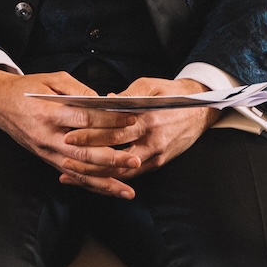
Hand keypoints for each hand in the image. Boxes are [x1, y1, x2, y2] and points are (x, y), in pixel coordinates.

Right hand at [0, 68, 144, 197]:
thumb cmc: (26, 89)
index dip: (110, 120)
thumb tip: (104, 102)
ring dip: (104, 181)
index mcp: (48, 112)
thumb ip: (78, 90)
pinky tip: (108, 190)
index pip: (85, 119)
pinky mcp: (46, 159)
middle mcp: (47, 136)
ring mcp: (46, 151)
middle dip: (113, 158)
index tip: (131, 119)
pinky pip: (71, 175)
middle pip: (84, 152)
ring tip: (127, 189)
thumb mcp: (52, 79)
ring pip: (79, 171)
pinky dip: (90, 185)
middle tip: (136, 159)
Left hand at [63, 78, 219, 182]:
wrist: (202, 110)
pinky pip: (133, 174)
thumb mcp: (149, 86)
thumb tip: (103, 100)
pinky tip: (96, 180)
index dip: (90, 134)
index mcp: (146, 117)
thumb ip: (126, 96)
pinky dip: (113, 179)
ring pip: (122, 170)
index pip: (113, 129)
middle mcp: (151, 139)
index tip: (69, 135)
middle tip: (64, 158)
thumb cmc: (172, 95)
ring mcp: (156, 154)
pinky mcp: (159, 162)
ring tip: (72, 174)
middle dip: (87, 157)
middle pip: (114, 152)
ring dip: (96, 173)